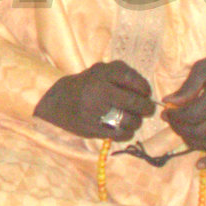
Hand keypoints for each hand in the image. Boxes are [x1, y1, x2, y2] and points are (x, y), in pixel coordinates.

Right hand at [33, 61, 156, 141]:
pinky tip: (123, 130)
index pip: (133, 80)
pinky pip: (120, 134)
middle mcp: (98, 91)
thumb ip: (123, 75)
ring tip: (134, 121)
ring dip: (137, 122)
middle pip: (135, 103)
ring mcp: (95, 111)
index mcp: (101, 73)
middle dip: (147, 108)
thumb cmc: (86, 85)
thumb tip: (147, 93)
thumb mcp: (100, 71)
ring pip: (130, 121)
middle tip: (148, 110)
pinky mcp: (92, 128)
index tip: (146, 93)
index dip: (144, 88)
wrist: (57, 102)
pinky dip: (127, 133)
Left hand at [162, 46, 205, 167]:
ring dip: (191, 141)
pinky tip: (200, 163)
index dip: (175, 115)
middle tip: (171, 119)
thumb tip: (168, 101)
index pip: (192, 114)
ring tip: (183, 128)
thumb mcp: (205, 66)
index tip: (167, 110)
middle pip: (198, 132)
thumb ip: (187, 86)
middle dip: (179, 128)